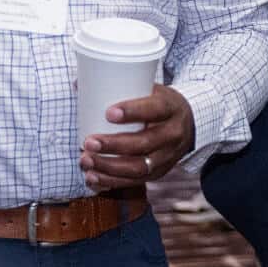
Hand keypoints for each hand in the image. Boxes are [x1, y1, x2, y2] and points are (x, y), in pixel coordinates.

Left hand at [78, 84, 195, 188]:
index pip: (155, 110)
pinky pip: (134, 182)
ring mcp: (167, 157)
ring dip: (108, 166)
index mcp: (171, 109)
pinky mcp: (159, 172)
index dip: (132, 112)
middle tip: (88, 142)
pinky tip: (92, 177)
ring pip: (138, 167)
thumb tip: (78, 84)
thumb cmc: (161, 104)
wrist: (189, 124)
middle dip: (113, 145)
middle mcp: (173, 135)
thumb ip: (121, 88)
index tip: (108, 113)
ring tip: (86, 160)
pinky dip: (111, 182)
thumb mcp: (151, 90)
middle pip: (144, 143)